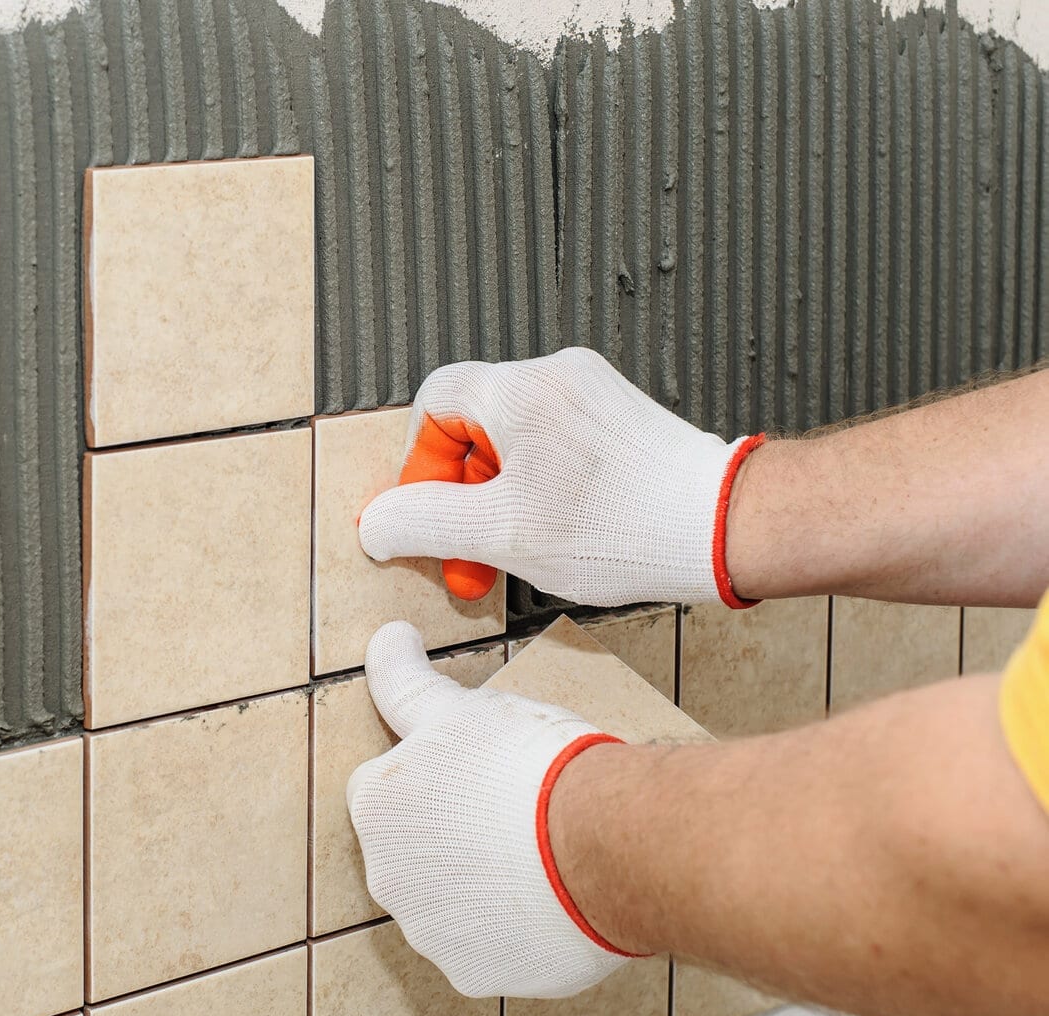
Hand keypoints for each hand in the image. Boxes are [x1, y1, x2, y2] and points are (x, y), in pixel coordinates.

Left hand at [345, 621, 636, 997]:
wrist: (605, 840)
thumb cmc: (532, 766)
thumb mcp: (460, 707)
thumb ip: (407, 681)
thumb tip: (386, 639)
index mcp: (377, 806)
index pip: (391, 787)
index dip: (440, 774)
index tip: (480, 773)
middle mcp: (388, 875)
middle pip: (417, 846)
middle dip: (456, 829)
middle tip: (513, 810)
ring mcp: (431, 930)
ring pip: (451, 898)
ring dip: (481, 879)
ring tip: (536, 852)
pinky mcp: (476, 971)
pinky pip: (488, 944)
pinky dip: (512, 926)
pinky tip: (547, 896)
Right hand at [357, 348, 763, 606]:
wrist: (723, 526)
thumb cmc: (625, 526)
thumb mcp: (499, 534)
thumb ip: (424, 523)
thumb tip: (377, 521)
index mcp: (519, 390)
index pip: (433, 404)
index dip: (418, 466)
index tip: (429, 517)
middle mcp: (556, 377)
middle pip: (473, 425)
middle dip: (461, 495)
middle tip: (466, 553)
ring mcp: (592, 395)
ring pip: (513, 441)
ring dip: (498, 498)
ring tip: (513, 552)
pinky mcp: (620, 420)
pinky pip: (553, 447)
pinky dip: (538, 489)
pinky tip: (555, 535)